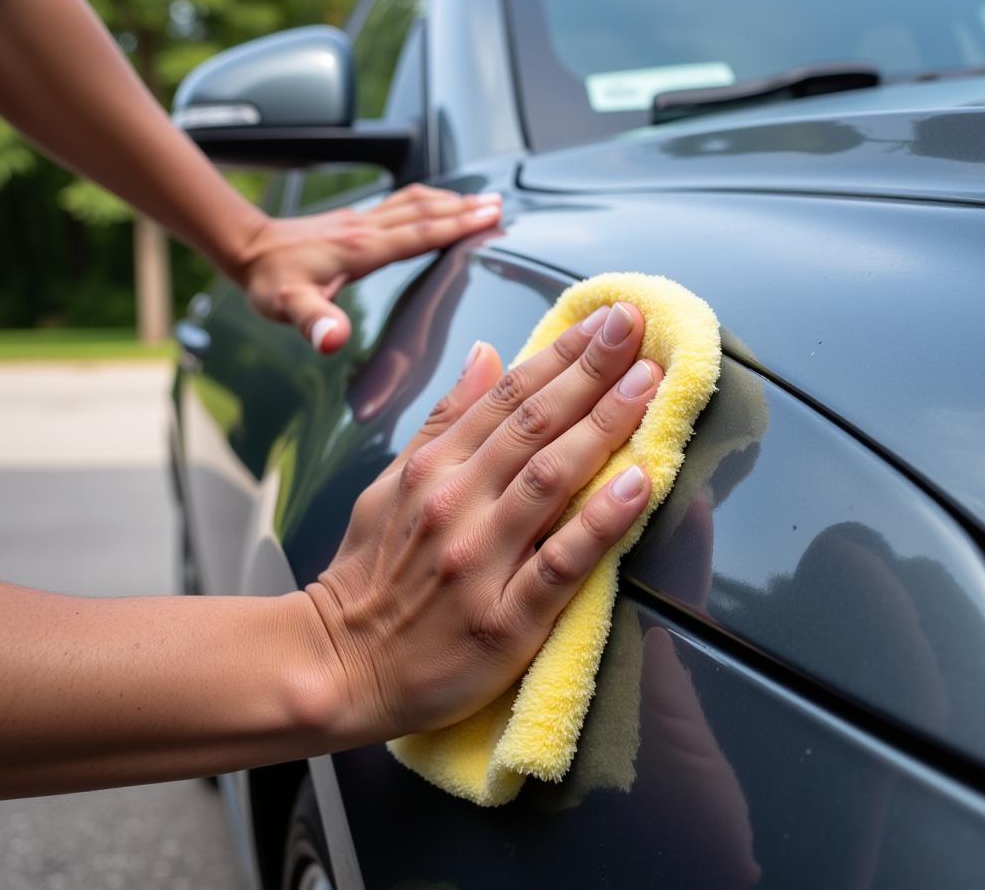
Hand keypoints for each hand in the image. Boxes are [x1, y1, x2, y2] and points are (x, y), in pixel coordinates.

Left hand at [239, 184, 501, 352]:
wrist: (246, 249)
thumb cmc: (269, 283)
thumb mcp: (288, 308)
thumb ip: (314, 322)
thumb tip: (334, 340)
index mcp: (361, 248)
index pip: (419, 232)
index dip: (456, 225)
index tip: (490, 216)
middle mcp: (366, 228)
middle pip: (425, 212)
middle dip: (465, 208)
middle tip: (499, 205)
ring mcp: (361, 221)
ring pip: (414, 203)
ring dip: (450, 200)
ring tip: (481, 200)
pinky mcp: (354, 221)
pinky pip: (401, 204)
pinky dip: (427, 201)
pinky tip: (436, 203)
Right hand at [304, 302, 663, 740]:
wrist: (336, 667)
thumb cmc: (369, 574)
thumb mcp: (391, 484)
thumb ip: (445, 421)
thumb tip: (489, 354)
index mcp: (431, 469)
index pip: (506, 396)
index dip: (561, 353)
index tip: (608, 318)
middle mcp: (455, 505)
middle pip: (533, 425)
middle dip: (591, 370)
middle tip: (635, 327)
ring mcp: (479, 562)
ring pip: (549, 480)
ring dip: (603, 426)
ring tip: (648, 384)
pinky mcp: (503, 623)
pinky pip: (560, 564)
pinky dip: (600, 521)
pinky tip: (639, 484)